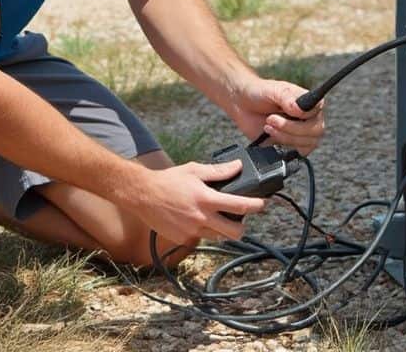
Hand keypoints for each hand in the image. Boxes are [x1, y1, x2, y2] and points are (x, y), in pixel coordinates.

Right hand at [125, 161, 267, 244]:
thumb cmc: (168, 181)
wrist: (142, 195)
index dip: (256, 206)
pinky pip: (201, 238)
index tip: (262, 204)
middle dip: (242, 227)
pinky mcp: (183, 239)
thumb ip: (218, 171)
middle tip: (240, 219)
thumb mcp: (194, 171)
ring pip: (219, 237)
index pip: (240, 206)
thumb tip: (238, 166)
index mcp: (206, 199)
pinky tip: (195, 220)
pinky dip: (203, 231)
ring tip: (216, 218)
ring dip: (222, 230)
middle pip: (234, 232)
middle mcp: (201, 218)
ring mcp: (192, 231)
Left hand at [225, 77, 324, 155]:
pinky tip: (270, 136)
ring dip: (285, 137)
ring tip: (268, 126)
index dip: (305, 115)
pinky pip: (297, 153)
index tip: (289, 112)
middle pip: (315, 131)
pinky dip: (283, 147)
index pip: (319, 111)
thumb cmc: (259, 92)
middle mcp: (308, 118)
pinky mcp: (290, 144)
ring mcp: (300, 133)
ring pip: (306, 144)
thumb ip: (287, 98)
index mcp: (308, 102)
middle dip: (291, 128)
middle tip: (272, 119)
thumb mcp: (273, 90)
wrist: (241, 103)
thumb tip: (300, 110)